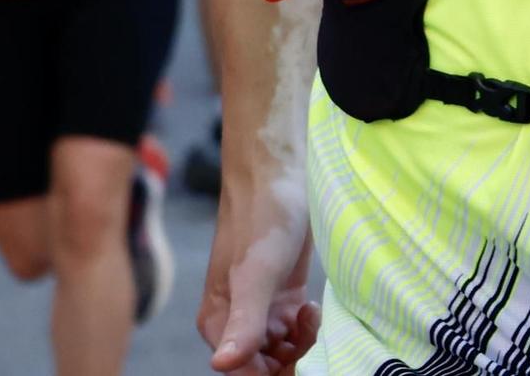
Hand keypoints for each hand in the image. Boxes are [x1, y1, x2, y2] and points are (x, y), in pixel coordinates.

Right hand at [200, 183, 320, 374]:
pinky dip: (307, 328)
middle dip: (292, 360)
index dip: (273, 375)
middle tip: (309, 329)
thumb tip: (221, 364)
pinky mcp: (282, 296)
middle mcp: (236, 321)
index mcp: (218, 323)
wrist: (282, 173)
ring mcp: (261, 309)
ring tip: (311, 313)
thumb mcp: (257, 273)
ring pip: (283, 353)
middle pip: (265, 368)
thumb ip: (244, 322)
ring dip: (303, 343)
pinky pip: (295, 332)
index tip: (301, 359)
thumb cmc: (264, 216)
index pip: (243, 374)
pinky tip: (311, 305)